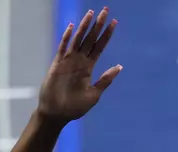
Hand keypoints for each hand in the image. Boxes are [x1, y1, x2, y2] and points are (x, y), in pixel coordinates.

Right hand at [37, 9, 121, 123]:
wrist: (57, 114)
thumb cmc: (75, 107)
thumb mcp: (95, 94)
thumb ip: (105, 80)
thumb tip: (120, 66)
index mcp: (88, 67)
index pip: (99, 47)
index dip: (106, 35)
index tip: (114, 22)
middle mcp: (79, 61)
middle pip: (90, 39)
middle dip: (98, 25)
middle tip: (105, 10)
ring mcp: (68, 61)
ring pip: (78, 39)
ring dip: (85, 26)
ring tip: (92, 13)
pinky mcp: (58, 64)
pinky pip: (63, 48)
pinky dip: (67, 38)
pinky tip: (72, 27)